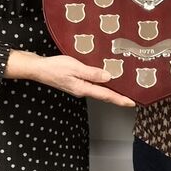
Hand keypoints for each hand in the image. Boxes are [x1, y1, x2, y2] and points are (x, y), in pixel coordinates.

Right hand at [6, 50, 134, 107]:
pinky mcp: (76, 82)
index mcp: (83, 88)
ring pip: (99, 90)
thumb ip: (91, 73)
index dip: (120, 99)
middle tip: (133, 97)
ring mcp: (79, 87)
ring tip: (124, 89)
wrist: (38, 68)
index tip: (132, 103)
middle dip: (119, 97)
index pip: (106, 95)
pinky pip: (93, 85)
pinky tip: (106, 79)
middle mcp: (82, 90)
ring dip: (111, 91)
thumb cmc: (54, 67)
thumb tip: (108, 77)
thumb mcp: (74, 67)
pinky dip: (102, 84)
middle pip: (104, 95)